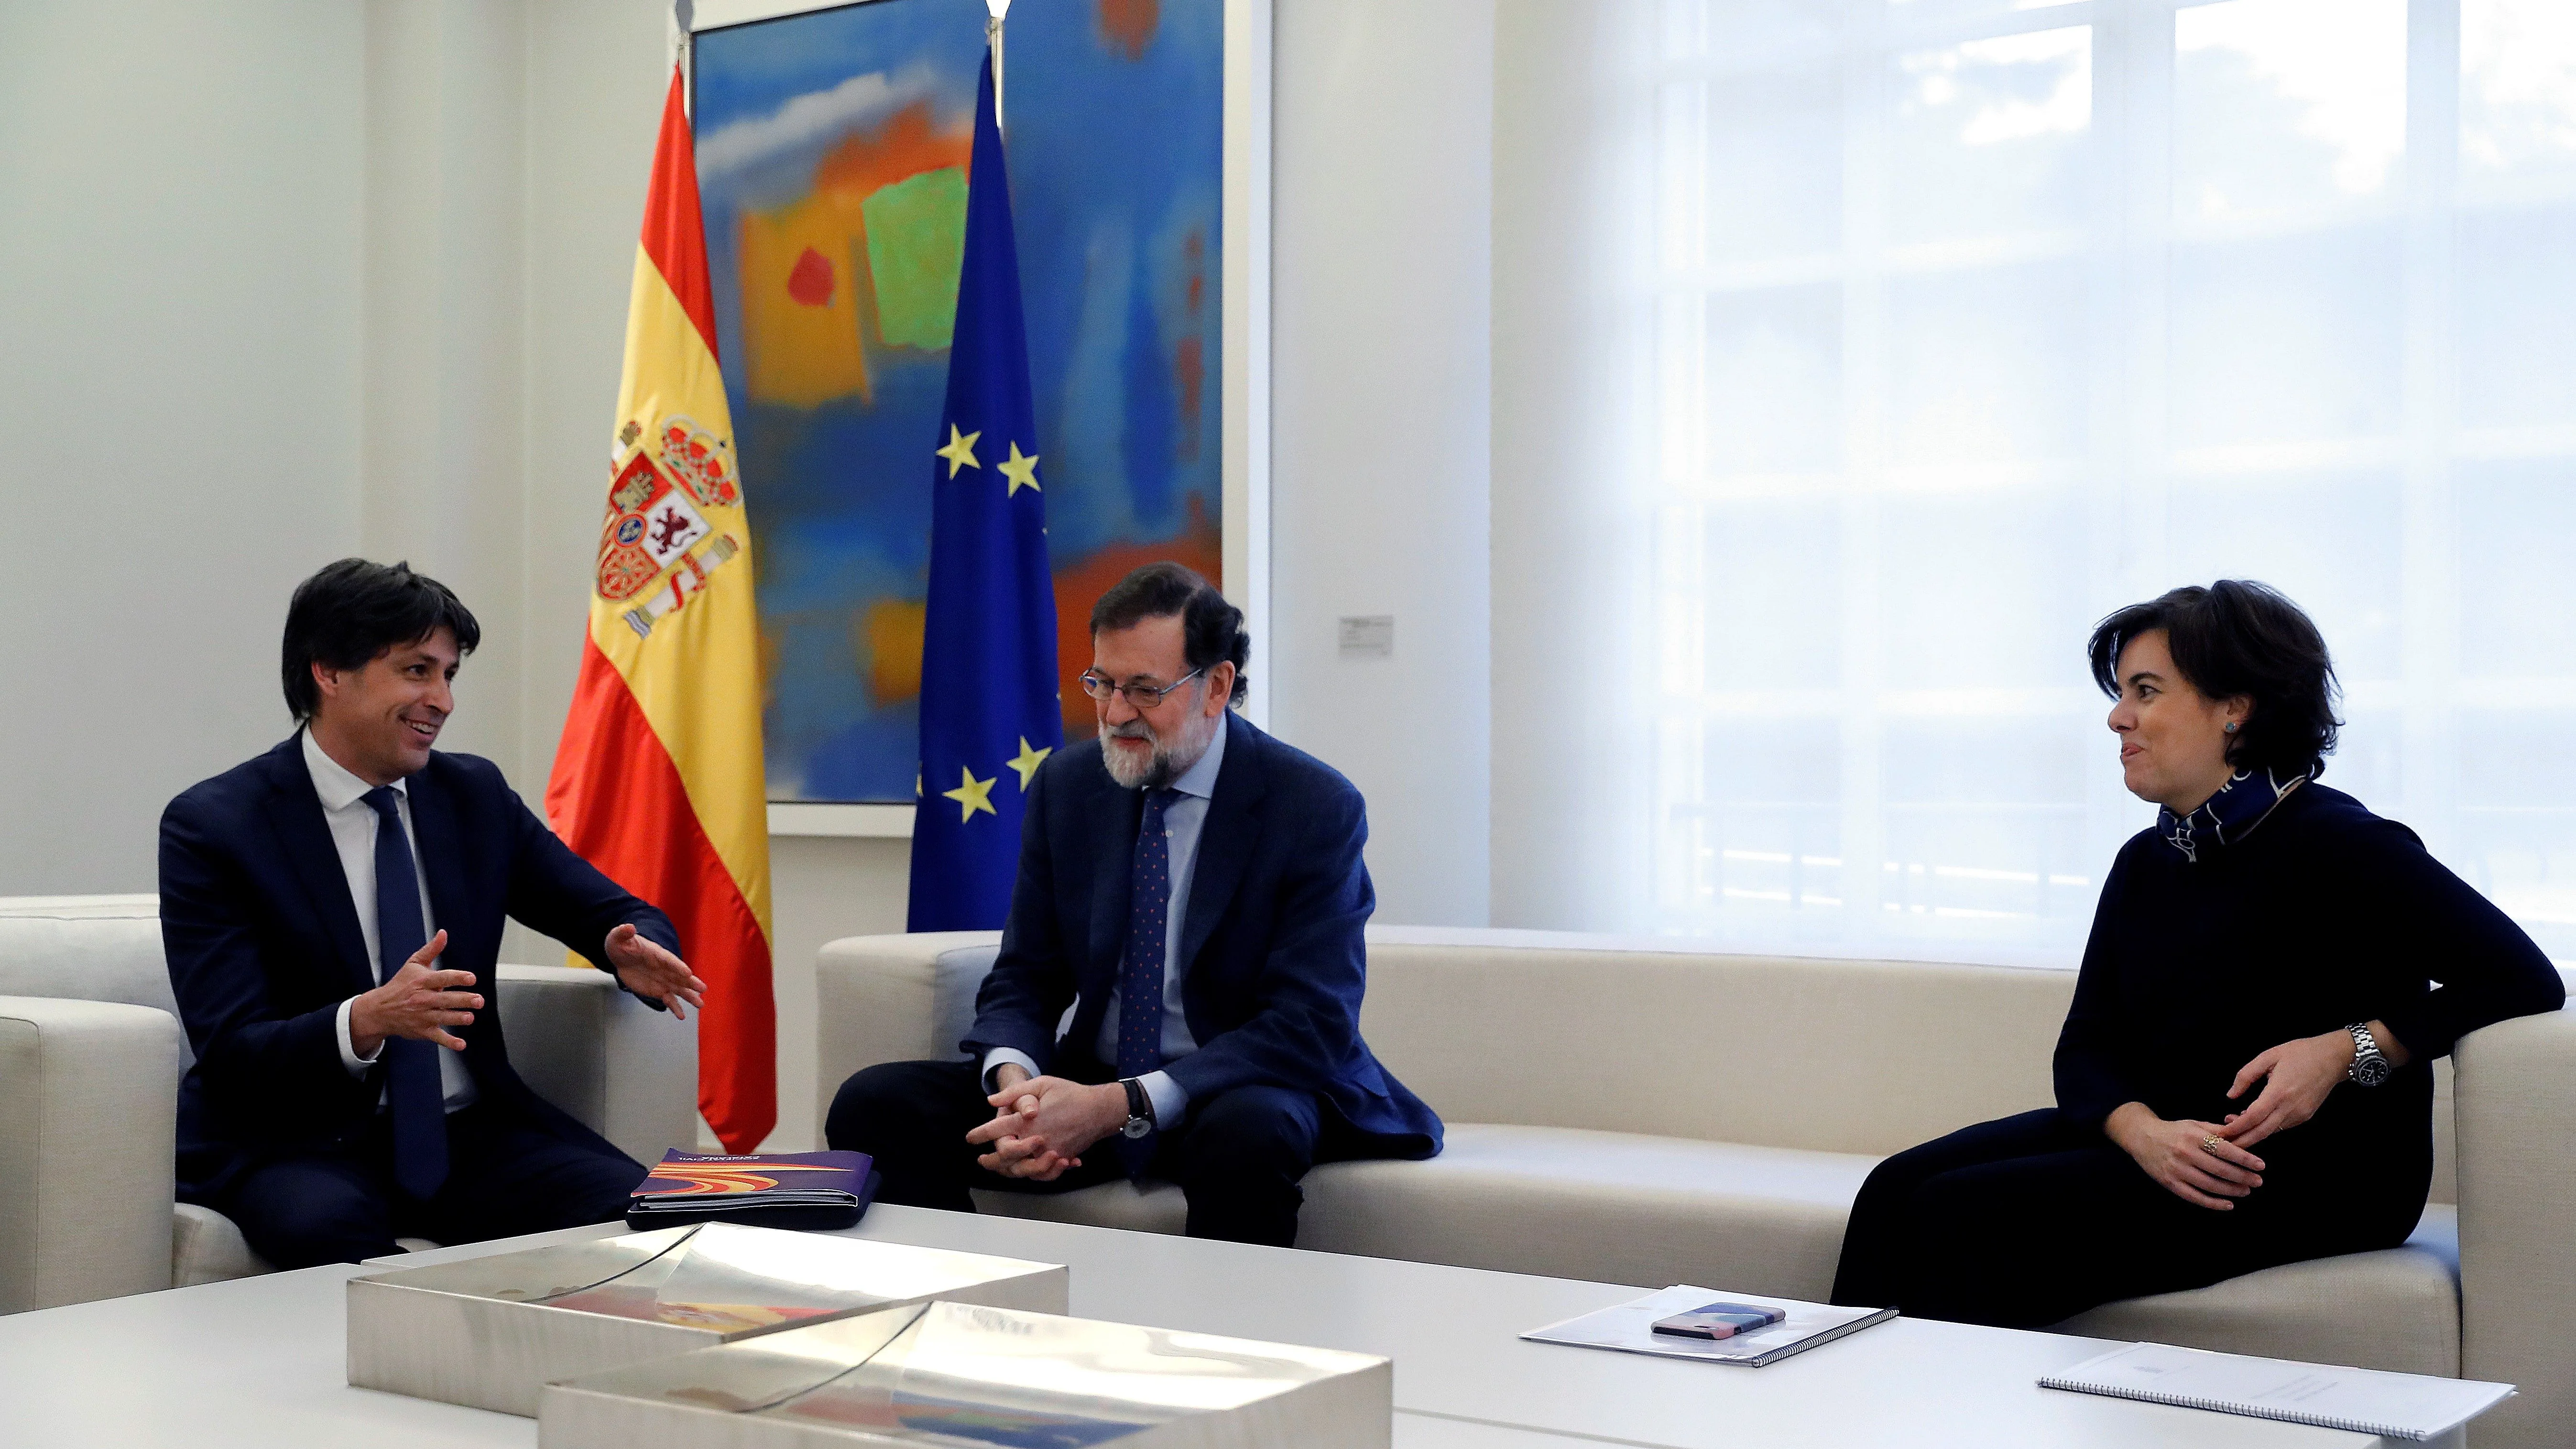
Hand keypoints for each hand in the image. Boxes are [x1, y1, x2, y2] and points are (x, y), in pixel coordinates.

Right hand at [350, 930, 479, 1054]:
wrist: (379, 1010)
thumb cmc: (400, 985)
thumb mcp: (414, 964)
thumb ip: (432, 950)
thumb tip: (443, 933)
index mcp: (422, 982)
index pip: (442, 979)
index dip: (457, 978)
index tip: (471, 978)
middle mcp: (422, 999)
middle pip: (445, 999)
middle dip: (463, 1000)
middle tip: (478, 1000)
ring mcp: (422, 1016)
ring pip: (443, 1018)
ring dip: (457, 1018)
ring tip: (470, 1017)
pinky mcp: (423, 1030)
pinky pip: (437, 1037)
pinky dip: (449, 1042)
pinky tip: (461, 1044)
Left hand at [604, 923, 707, 1019]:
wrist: (621, 957)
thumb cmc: (622, 944)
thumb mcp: (618, 937)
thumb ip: (623, 933)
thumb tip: (629, 927)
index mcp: (657, 953)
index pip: (669, 960)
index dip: (677, 966)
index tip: (687, 972)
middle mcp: (664, 967)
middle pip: (679, 975)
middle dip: (691, 982)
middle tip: (702, 988)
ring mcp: (663, 980)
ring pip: (679, 989)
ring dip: (689, 996)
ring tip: (700, 1005)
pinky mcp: (658, 990)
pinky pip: (669, 1000)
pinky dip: (675, 1007)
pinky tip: (681, 1016)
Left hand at [965, 1076, 1126, 1180]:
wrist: (1099, 1109)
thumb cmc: (1070, 1093)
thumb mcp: (1042, 1084)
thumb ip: (1015, 1092)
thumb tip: (991, 1100)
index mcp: (1027, 1119)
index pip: (996, 1130)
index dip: (980, 1134)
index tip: (971, 1138)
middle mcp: (1035, 1138)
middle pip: (1006, 1156)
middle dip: (991, 1160)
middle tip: (982, 1160)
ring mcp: (1049, 1151)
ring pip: (1023, 1169)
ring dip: (1008, 1171)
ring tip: (1000, 1169)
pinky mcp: (1061, 1159)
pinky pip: (1043, 1173)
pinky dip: (1033, 1174)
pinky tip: (1026, 1170)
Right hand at [2105, 1101, 2265, 1210]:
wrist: (2141, 1137)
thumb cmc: (2173, 1131)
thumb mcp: (2194, 1125)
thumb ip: (2217, 1131)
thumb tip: (2243, 1136)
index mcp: (2193, 1136)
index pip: (2225, 1149)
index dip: (2245, 1159)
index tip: (2260, 1166)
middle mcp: (2184, 1153)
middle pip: (2220, 1169)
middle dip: (2242, 1177)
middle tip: (2258, 1181)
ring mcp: (2176, 1170)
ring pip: (2210, 1185)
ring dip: (2231, 1190)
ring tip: (2245, 1191)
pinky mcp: (2170, 1183)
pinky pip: (2195, 1197)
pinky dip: (2213, 1203)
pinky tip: (2228, 1204)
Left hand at [2221, 1027, 2366, 1149]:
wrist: (2333, 1057)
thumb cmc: (2300, 1053)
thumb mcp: (2268, 1056)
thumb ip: (2246, 1076)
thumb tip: (2230, 1095)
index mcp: (2279, 1092)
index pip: (2253, 1117)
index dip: (2236, 1127)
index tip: (2221, 1132)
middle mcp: (2291, 1107)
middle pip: (2261, 1132)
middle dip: (2241, 1140)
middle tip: (2223, 1143)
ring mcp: (2300, 1114)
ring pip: (2272, 1131)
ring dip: (2252, 1134)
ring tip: (2233, 1129)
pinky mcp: (2305, 1116)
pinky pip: (2282, 1126)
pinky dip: (2266, 1128)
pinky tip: (2254, 1122)